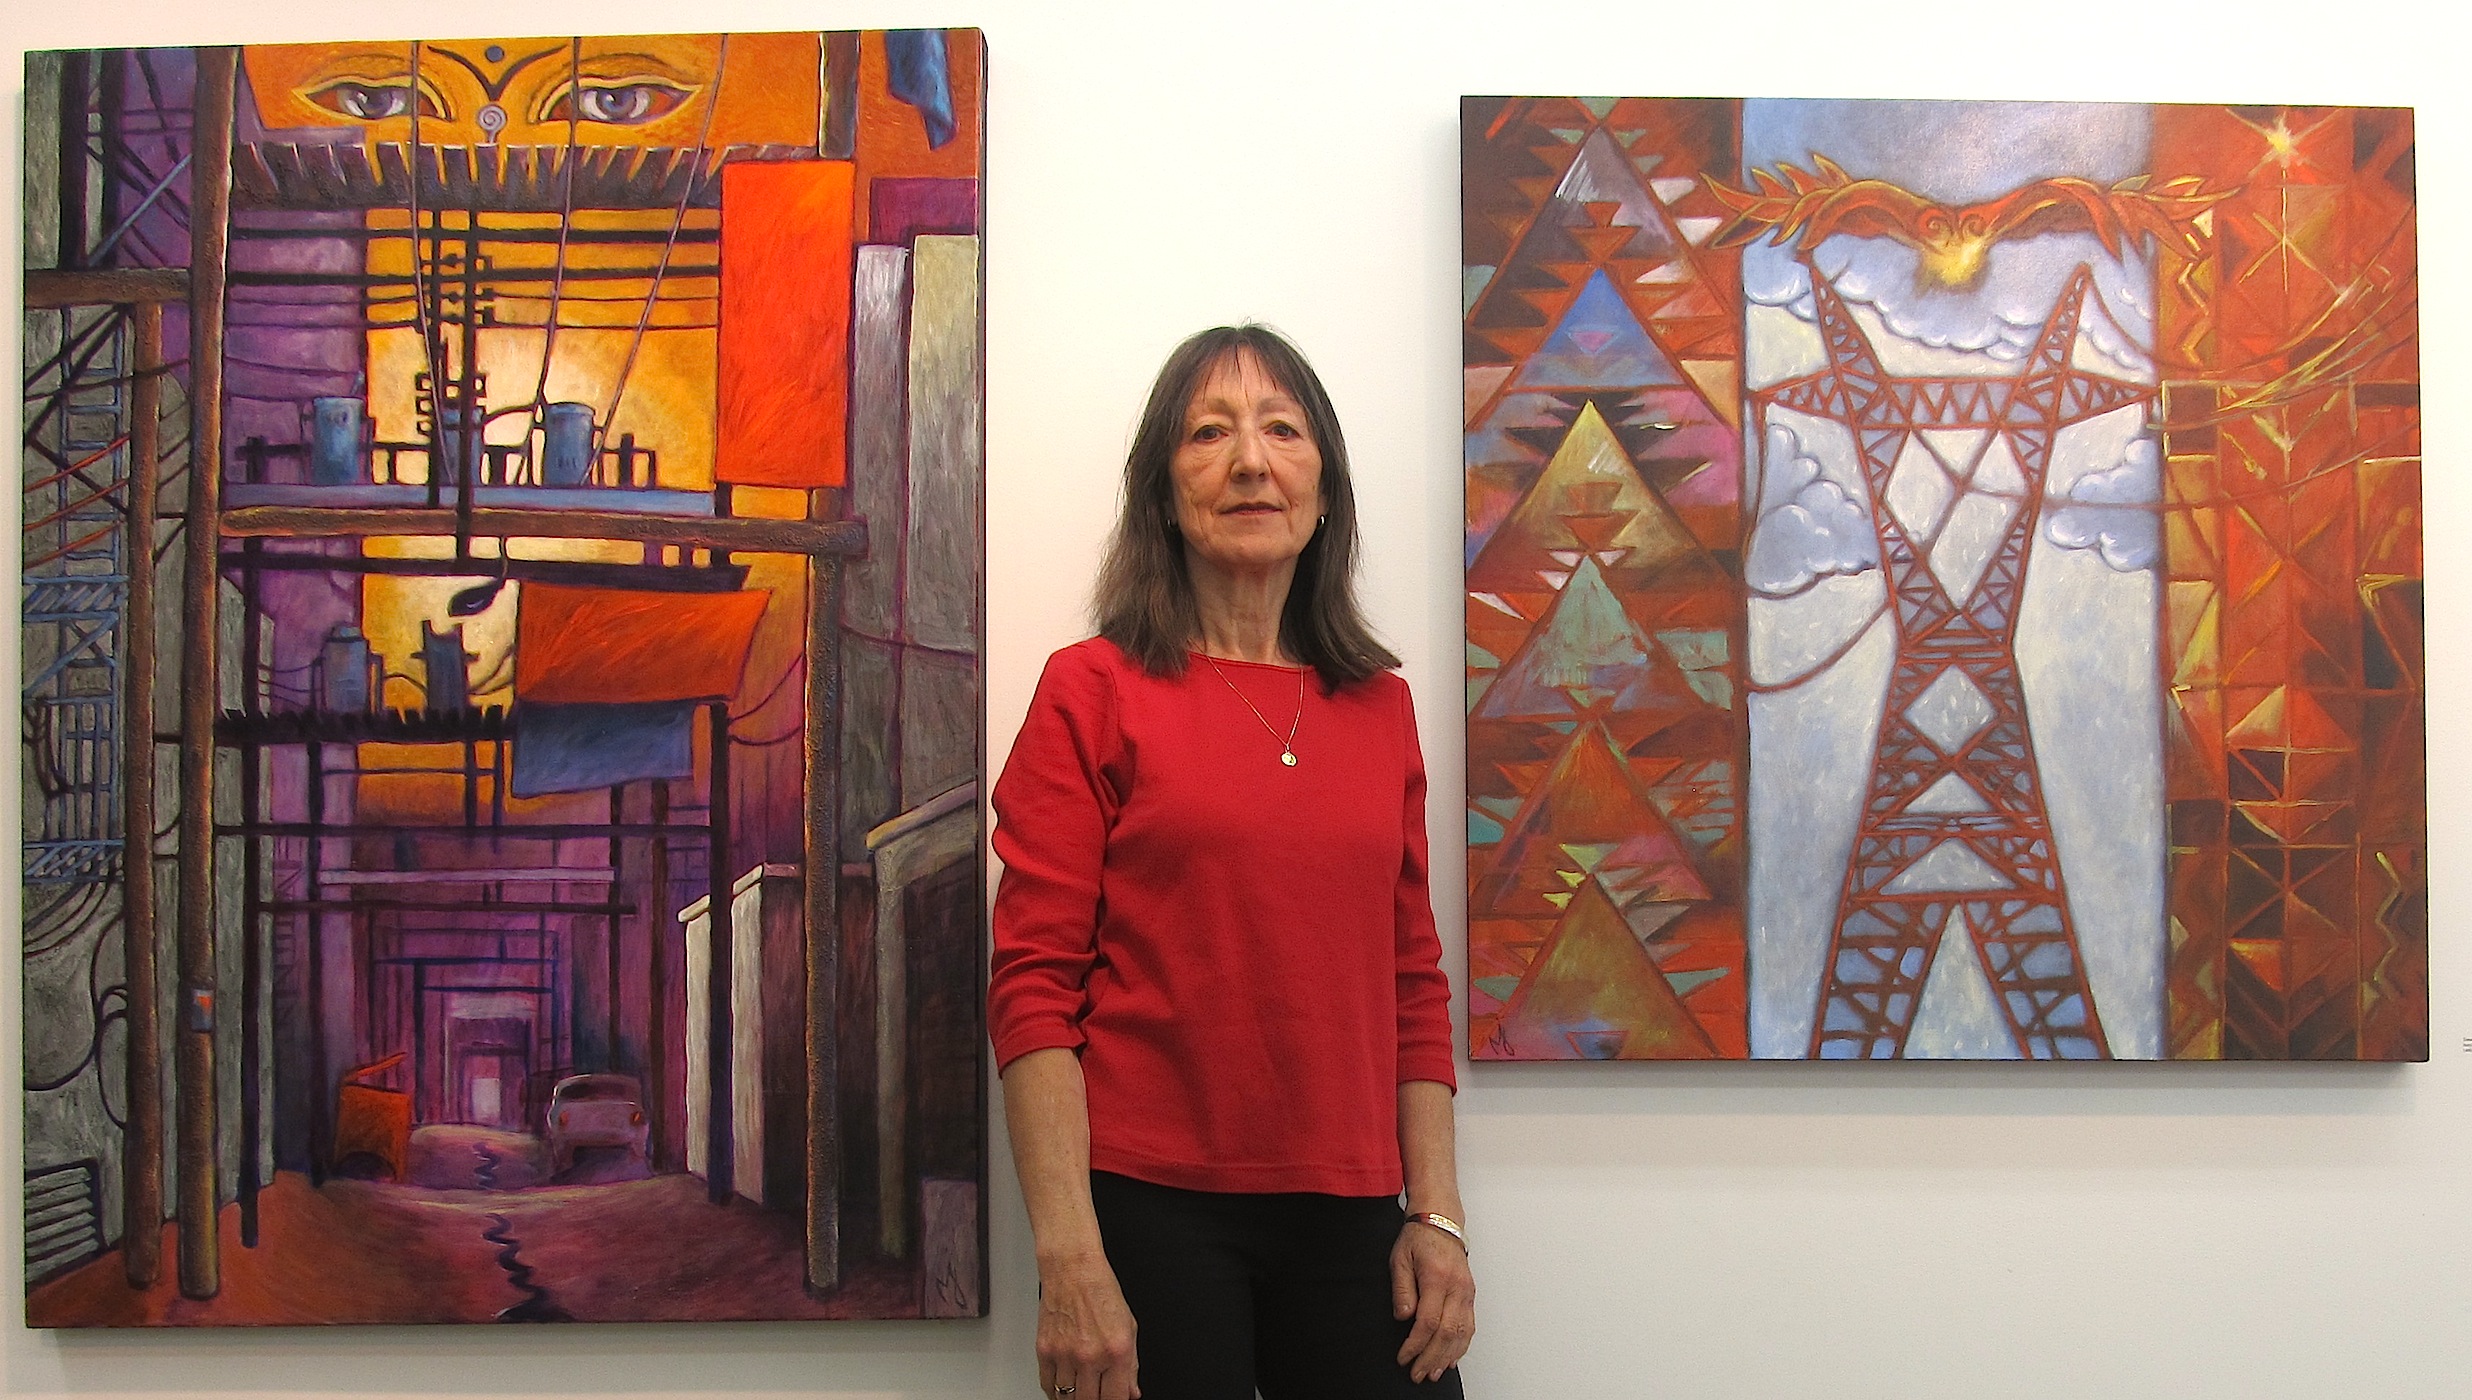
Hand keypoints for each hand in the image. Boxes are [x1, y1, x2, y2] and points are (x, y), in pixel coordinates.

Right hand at [1036, 1250, 1139, 1399]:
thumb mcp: (1129, 1327)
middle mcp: (1089, 1356)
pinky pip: (1047, 1386)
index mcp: (1116, 1351)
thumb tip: (1131, 1392)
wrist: (1072, 1269)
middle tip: (1097, 1392)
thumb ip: (1131, 1366)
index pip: (1115, 1398)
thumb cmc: (1101, 1291)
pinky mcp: (1044, 1351)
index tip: (1114, 1399)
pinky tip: (1064, 1385)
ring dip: (1075, 1397)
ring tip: (1082, 1388)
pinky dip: (1055, 1391)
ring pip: (1066, 1399)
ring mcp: (1064, 1355)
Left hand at [1391, 1217, 1475, 1383]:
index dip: (1415, 1345)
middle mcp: (1457, 1288)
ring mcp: (1467, 1292)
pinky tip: (1451, 1358)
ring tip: (1434, 1372)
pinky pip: (1469, 1326)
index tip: (1404, 1357)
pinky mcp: (1470, 1295)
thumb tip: (1404, 1317)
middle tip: (1418, 1374)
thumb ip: (1402, 1289)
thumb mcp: (1400, 1258)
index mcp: (1438, 1278)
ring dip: (1447, 1357)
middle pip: (1447, 1333)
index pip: (1428, 1322)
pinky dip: (1461, 1346)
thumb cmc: (1419, 1237)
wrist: (1441, 1220)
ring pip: (1462, 1334)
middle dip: (1431, 1358)